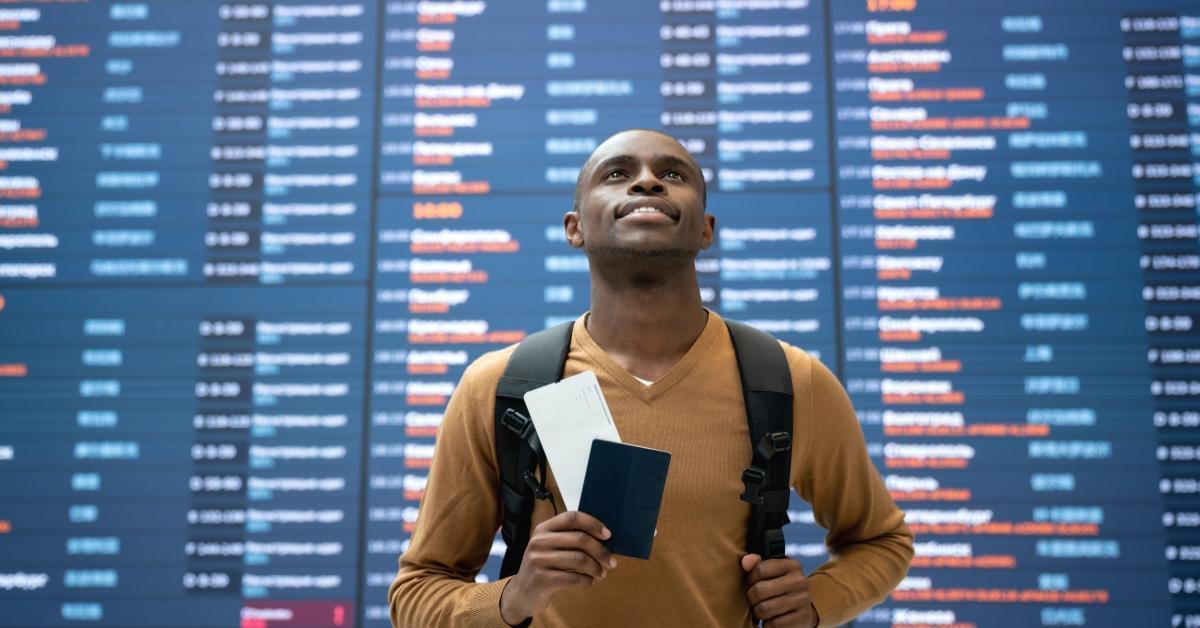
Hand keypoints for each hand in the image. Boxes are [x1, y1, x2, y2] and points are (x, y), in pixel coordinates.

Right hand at [500, 511, 616, 624]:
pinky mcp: (542, 579)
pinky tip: (589, 581)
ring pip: (580, 559)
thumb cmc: (544, 568)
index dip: (593, 524)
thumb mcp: (550, 548)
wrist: (522, 593)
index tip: (608, 535)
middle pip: (580, 539)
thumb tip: (604, 540)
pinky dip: (587, 580)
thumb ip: (570, 540)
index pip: (572, 517)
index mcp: (543, 529)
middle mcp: (539, 541)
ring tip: (601, 574)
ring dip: (596, 568)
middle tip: (611, 562)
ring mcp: (539, 560)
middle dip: (601, 551)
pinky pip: (574, 578)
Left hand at [741, 554, 817, 627]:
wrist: (803, 609)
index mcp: (791, 565)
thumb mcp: (772, 572)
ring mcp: (802, 600)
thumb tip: (745, 561)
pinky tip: (772, 619)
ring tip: (762, 609)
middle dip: (752, 597)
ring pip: (764, 609)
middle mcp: (799, 581)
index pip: (760, 569)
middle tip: (755, 599)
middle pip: (760, 590)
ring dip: (758, 612)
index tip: (753, 583)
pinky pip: (774, 624)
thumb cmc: (780, 587)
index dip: (750, 578)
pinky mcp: (802, 618)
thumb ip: (756, 564)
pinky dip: (768, 624)